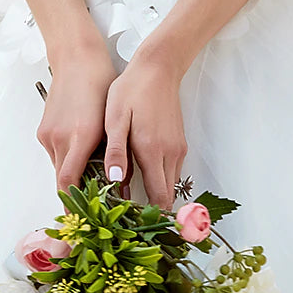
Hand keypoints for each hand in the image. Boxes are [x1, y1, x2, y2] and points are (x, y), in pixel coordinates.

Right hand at [36, 45, 118, 196]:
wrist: (77, 59)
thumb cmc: (100, 83)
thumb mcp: (113, 120)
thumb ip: (113, 151)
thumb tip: (118, 179)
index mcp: (79, 137)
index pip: (68, 182)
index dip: (73, 203)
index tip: (79, 219)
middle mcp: (59, 138)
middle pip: (62, 179)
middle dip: (76, 193)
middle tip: (92, 205)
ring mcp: (48, 134)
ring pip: (59, 165)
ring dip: (73, 174)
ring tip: (92, 177)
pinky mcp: (44, 129)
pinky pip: (55, 152)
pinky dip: (67, 158)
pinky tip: (81, 151)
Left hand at [102, 47, 187, 212]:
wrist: (158, 67)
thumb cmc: (133, 90)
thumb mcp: (116, 119)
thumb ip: (116, 151)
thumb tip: (115, 180)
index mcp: (152, 151)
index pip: (159, 199)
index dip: (148, 217)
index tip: (131, 225)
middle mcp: (170, 155)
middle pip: (165, 197)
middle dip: (149, 211)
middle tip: (124, 217)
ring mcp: (177, 149)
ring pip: (168, 184)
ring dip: (153, 195)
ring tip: (126, 199)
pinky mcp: (178, 143)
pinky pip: (169, 171)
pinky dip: (156, 180)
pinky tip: (137, 176)